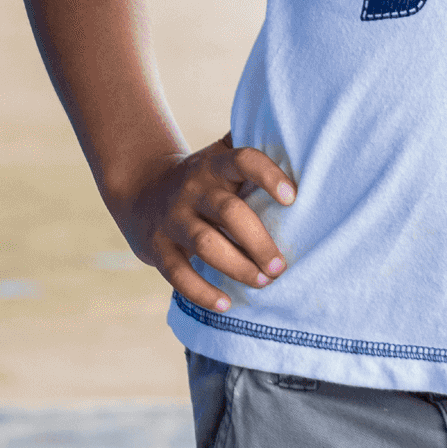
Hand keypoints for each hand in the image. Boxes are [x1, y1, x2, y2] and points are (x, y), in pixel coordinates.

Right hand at [111, 133, 296, 313]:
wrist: (142, 189)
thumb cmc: (204, 178)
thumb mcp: (221, 157)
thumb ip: (253, 151)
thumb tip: (304, 143)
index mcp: (216, 164)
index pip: (244, 160)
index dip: (268, 176)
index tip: (293, 198)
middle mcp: (194, 188)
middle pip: (230, 212)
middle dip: (259, 241)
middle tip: (281, 266)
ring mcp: (173, 218)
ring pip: (207, 244)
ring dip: (237, 267)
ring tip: (263, 283)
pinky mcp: (157, 247)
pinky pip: (178, 273)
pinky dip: (202, 292)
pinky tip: (225, 304)